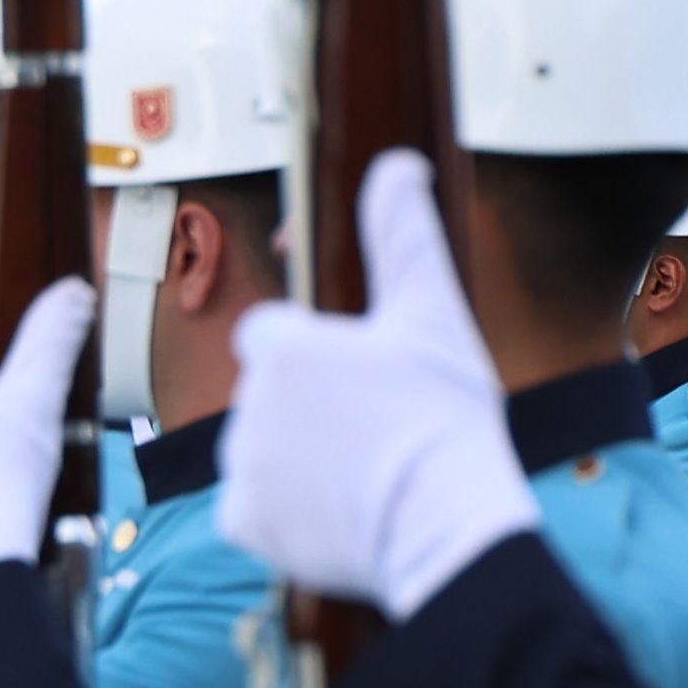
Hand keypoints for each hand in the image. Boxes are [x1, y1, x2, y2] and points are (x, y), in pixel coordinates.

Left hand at [225, 153, 539, 613]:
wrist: (447, 526)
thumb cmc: (445, 419)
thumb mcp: (433, 314)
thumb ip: (403, 234)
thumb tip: (398, 161)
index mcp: (281, 347)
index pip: (273, 334)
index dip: (317, 352)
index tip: (361, 377)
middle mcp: (245, 402)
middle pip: (270, 395)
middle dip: (312, 407)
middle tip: (376, 429)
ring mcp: (240, 465)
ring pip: (264, 449)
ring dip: (301, 457)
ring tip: (366, 471)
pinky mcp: (241, 521)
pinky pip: (256, 507)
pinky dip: (289, 512)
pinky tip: (341, 509)